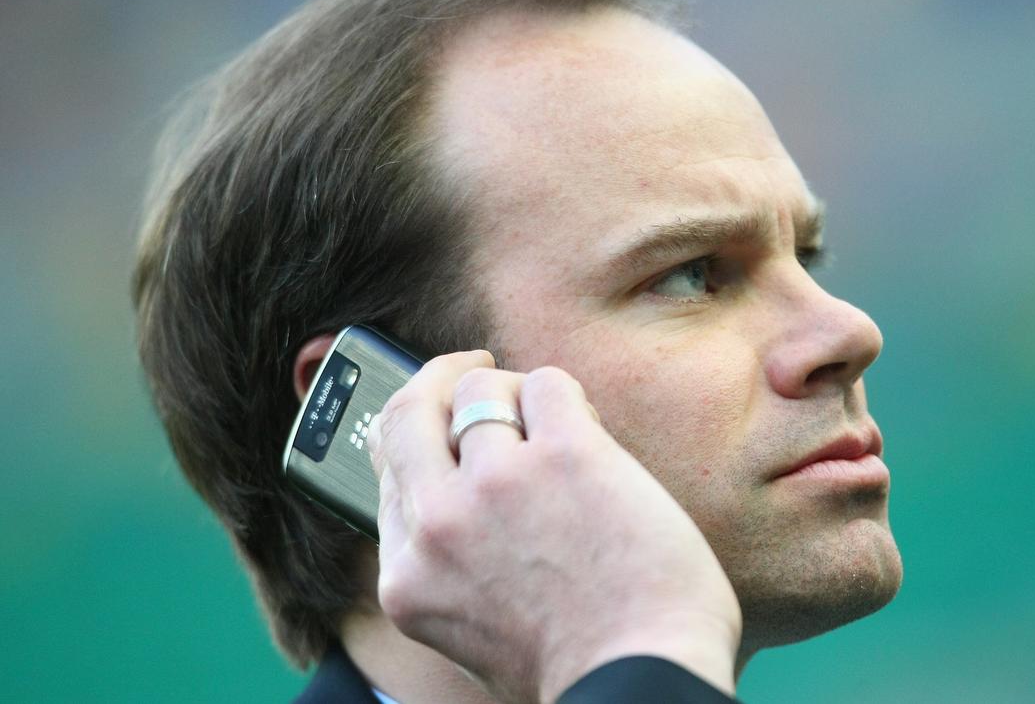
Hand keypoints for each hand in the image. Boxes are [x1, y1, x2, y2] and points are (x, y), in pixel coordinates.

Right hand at [368, 351, 741, 703]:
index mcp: (410, 576)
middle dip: (438, 377)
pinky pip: (550, 384)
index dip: (416, 433)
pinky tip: (588, 427)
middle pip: (409, 411)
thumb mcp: (473, 627)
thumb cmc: (577, 664)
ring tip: (555, 418)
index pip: (387, 469)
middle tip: (472, 366)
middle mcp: (440, 524)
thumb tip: (464, 490)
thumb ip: (453, 562)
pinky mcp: (566, 454)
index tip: (440, 416)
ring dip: (517, 392)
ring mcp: (498, 483)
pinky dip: (567, 396)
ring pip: (482, 389)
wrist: (641, 681)